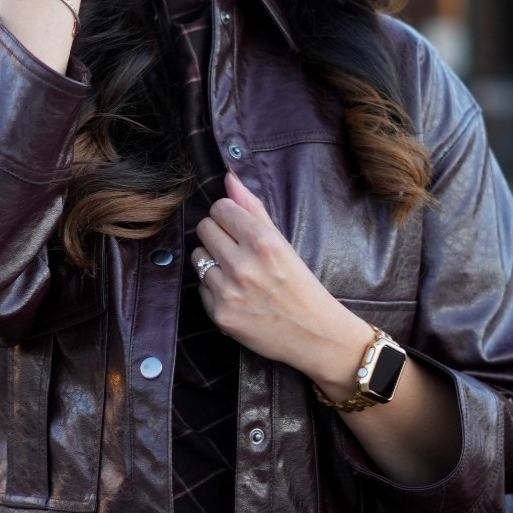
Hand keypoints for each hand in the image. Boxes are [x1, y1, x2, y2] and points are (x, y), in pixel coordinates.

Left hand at [192, 170, 372, 395]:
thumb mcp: (283, 244)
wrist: (314, 335)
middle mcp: (243, 264)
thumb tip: (229, 178)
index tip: (238, 227)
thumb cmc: (301, 286)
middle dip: (218, 234)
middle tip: (236, 249)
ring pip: (197, 256)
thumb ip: (253, 209)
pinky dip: (214, 288)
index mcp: (263, 242)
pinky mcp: (219, 313)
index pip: (220, 208)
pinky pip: (200, 286)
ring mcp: (229, 291)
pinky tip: (235, 295)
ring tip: (235, 272)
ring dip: (212, 260)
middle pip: (204, 228)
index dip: (228, 215)